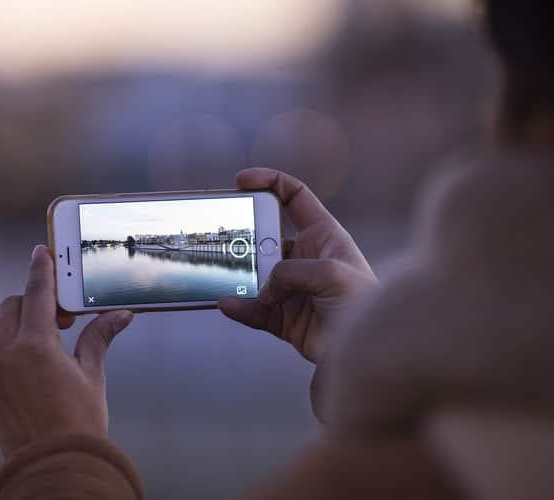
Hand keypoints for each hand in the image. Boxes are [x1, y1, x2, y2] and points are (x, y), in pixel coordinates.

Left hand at [0, 245, 133, 457]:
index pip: (37, 295)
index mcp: (34, 347)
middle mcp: (5, 356)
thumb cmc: (78, 426)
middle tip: (64, 315)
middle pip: (13, 308)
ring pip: (4, 333)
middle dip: (35, 302)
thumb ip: (99, 339)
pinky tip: (40, 369)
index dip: (41, 270)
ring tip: (55, 345)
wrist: (55, 469)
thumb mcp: (92, 377)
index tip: (42, 253)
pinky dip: (16, 351)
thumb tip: (119, 316)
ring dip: (25, 327)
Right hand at [219, 168, 376, 362]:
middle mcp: (307, 259)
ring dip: (239, 277)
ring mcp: (294, 289)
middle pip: (266, 238)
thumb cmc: (364, 306)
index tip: (241, 182)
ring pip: (256, 276)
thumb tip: (265, 288)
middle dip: (245, 238)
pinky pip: (255, 309)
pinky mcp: (285, 318)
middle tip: (226, 240)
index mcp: (324, 236)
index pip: (294, 197)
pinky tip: (228, 304)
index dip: (269, 182)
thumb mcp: (331, 274)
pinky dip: (240, 307)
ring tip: (224, 278)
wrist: (371, 353)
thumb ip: (291, 271)